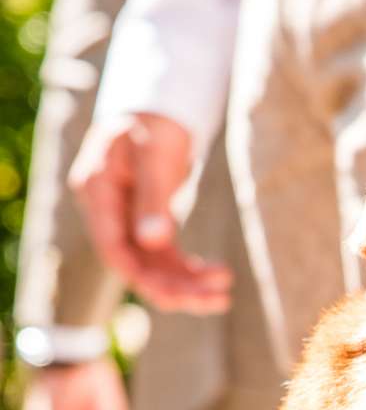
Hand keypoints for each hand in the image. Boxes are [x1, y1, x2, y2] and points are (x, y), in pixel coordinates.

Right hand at [69, 113, 231, 312]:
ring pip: (153, 266)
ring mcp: (126, 220)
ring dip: (187, 284)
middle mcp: (107, 212)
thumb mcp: (156, 154)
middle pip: (136, 265)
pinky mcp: (147, 224)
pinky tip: (219, 277)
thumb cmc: (155, 122)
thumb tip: (154, 242)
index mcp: (97, 192)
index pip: (113, 248)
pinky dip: (190, 270)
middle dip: (175, 289)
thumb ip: (153, 198)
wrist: (161, 108)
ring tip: (224, 295)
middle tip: (218, 300)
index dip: (142, 276)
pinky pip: (165, 257)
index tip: (177, 296)